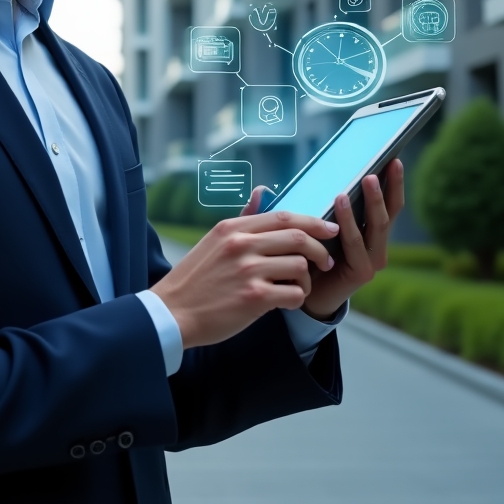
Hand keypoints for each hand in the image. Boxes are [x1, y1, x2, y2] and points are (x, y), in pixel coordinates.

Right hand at [151, 210, 337, 349]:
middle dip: (320, 250)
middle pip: (298, 237)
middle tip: (326, 262)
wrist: (172, 312)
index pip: (284, 216)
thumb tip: (262, 190)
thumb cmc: (196, 279)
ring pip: (300, 266)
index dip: (313, 222)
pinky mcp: (254, 297)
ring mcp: (248, 270)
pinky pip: (294, 293)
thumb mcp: (215, 240)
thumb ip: (243, 218)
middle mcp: (241, 244)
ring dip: (306, 279)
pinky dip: (297, 298)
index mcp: (233, 228)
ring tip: (297, 286)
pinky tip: (286, 301)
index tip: (330, 229)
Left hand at [299, 158, 404, 319]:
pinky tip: (341, 203)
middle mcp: (378, 247)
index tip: (395, 159)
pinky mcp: (362, 272)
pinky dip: (349, 222)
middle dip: (390, 187)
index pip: (390, 205)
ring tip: (367, 179)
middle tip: (389, 163)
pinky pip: (355, 242)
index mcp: (372, 234)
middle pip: (390, 212)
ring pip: (377, 226)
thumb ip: (324, 206)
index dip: (394, 184)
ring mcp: (372, 261)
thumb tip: (320, 173)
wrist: (307, 295)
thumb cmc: (313, 256)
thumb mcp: (322, 227)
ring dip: (373, 201)